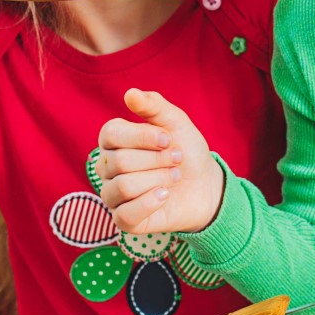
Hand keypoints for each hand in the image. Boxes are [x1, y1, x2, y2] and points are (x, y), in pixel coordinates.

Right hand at [96, 89, 223, 236]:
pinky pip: (124, 215)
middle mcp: (107, 168)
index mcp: (114, 141)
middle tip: (177, 159)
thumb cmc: (186, 151)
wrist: (206, 185)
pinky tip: (165, 195)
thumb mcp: (176, 122)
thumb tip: (130, 93)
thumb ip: (154, 106)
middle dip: (157, 160)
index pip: (110, 134)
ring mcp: (113, 195)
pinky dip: (150, 203)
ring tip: (175, 176)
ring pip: (123, 187)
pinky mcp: (124, 220)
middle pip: (120, 162)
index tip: (167, 138)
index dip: (141, 136)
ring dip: (158, 179)